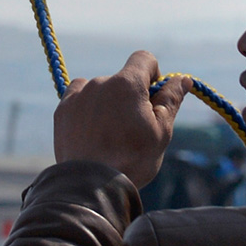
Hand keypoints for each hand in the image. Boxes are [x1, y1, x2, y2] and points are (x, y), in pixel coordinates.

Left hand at [53, 51, 190, 189]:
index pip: (144, 58)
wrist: (91, 187)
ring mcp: (78, 96)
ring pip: (99, 89)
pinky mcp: (62, 111)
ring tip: (108, 135)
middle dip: (130, 96)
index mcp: (127, 84)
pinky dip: (86, 109)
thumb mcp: (161, 131)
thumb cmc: (132, 160)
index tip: (152, 97)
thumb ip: (171, 100)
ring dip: (107, 102)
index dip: (153, 74)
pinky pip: (78, 98)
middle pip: (122, 79)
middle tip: (132, 129)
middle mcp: (100, 82)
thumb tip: (183, 79)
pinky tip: (91, 133)